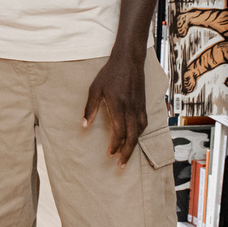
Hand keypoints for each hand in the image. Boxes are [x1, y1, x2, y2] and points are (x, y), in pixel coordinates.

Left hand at [82, 51, 146, 166]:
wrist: (129, 61)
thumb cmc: (110, 73)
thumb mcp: (94, 89)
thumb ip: (90, 108)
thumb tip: (84, 125)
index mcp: (119, 107)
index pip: (119, 133)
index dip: (115, 147)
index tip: (109, 155)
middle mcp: (131, 110)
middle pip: (132, 138)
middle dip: (127, 154)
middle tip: (121, 165)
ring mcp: (139, 107)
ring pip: (139, 132)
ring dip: (134, 145)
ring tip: (127, 155)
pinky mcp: (143, 104)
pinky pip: (144, 124)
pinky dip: (139, 134)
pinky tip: (134, 137)